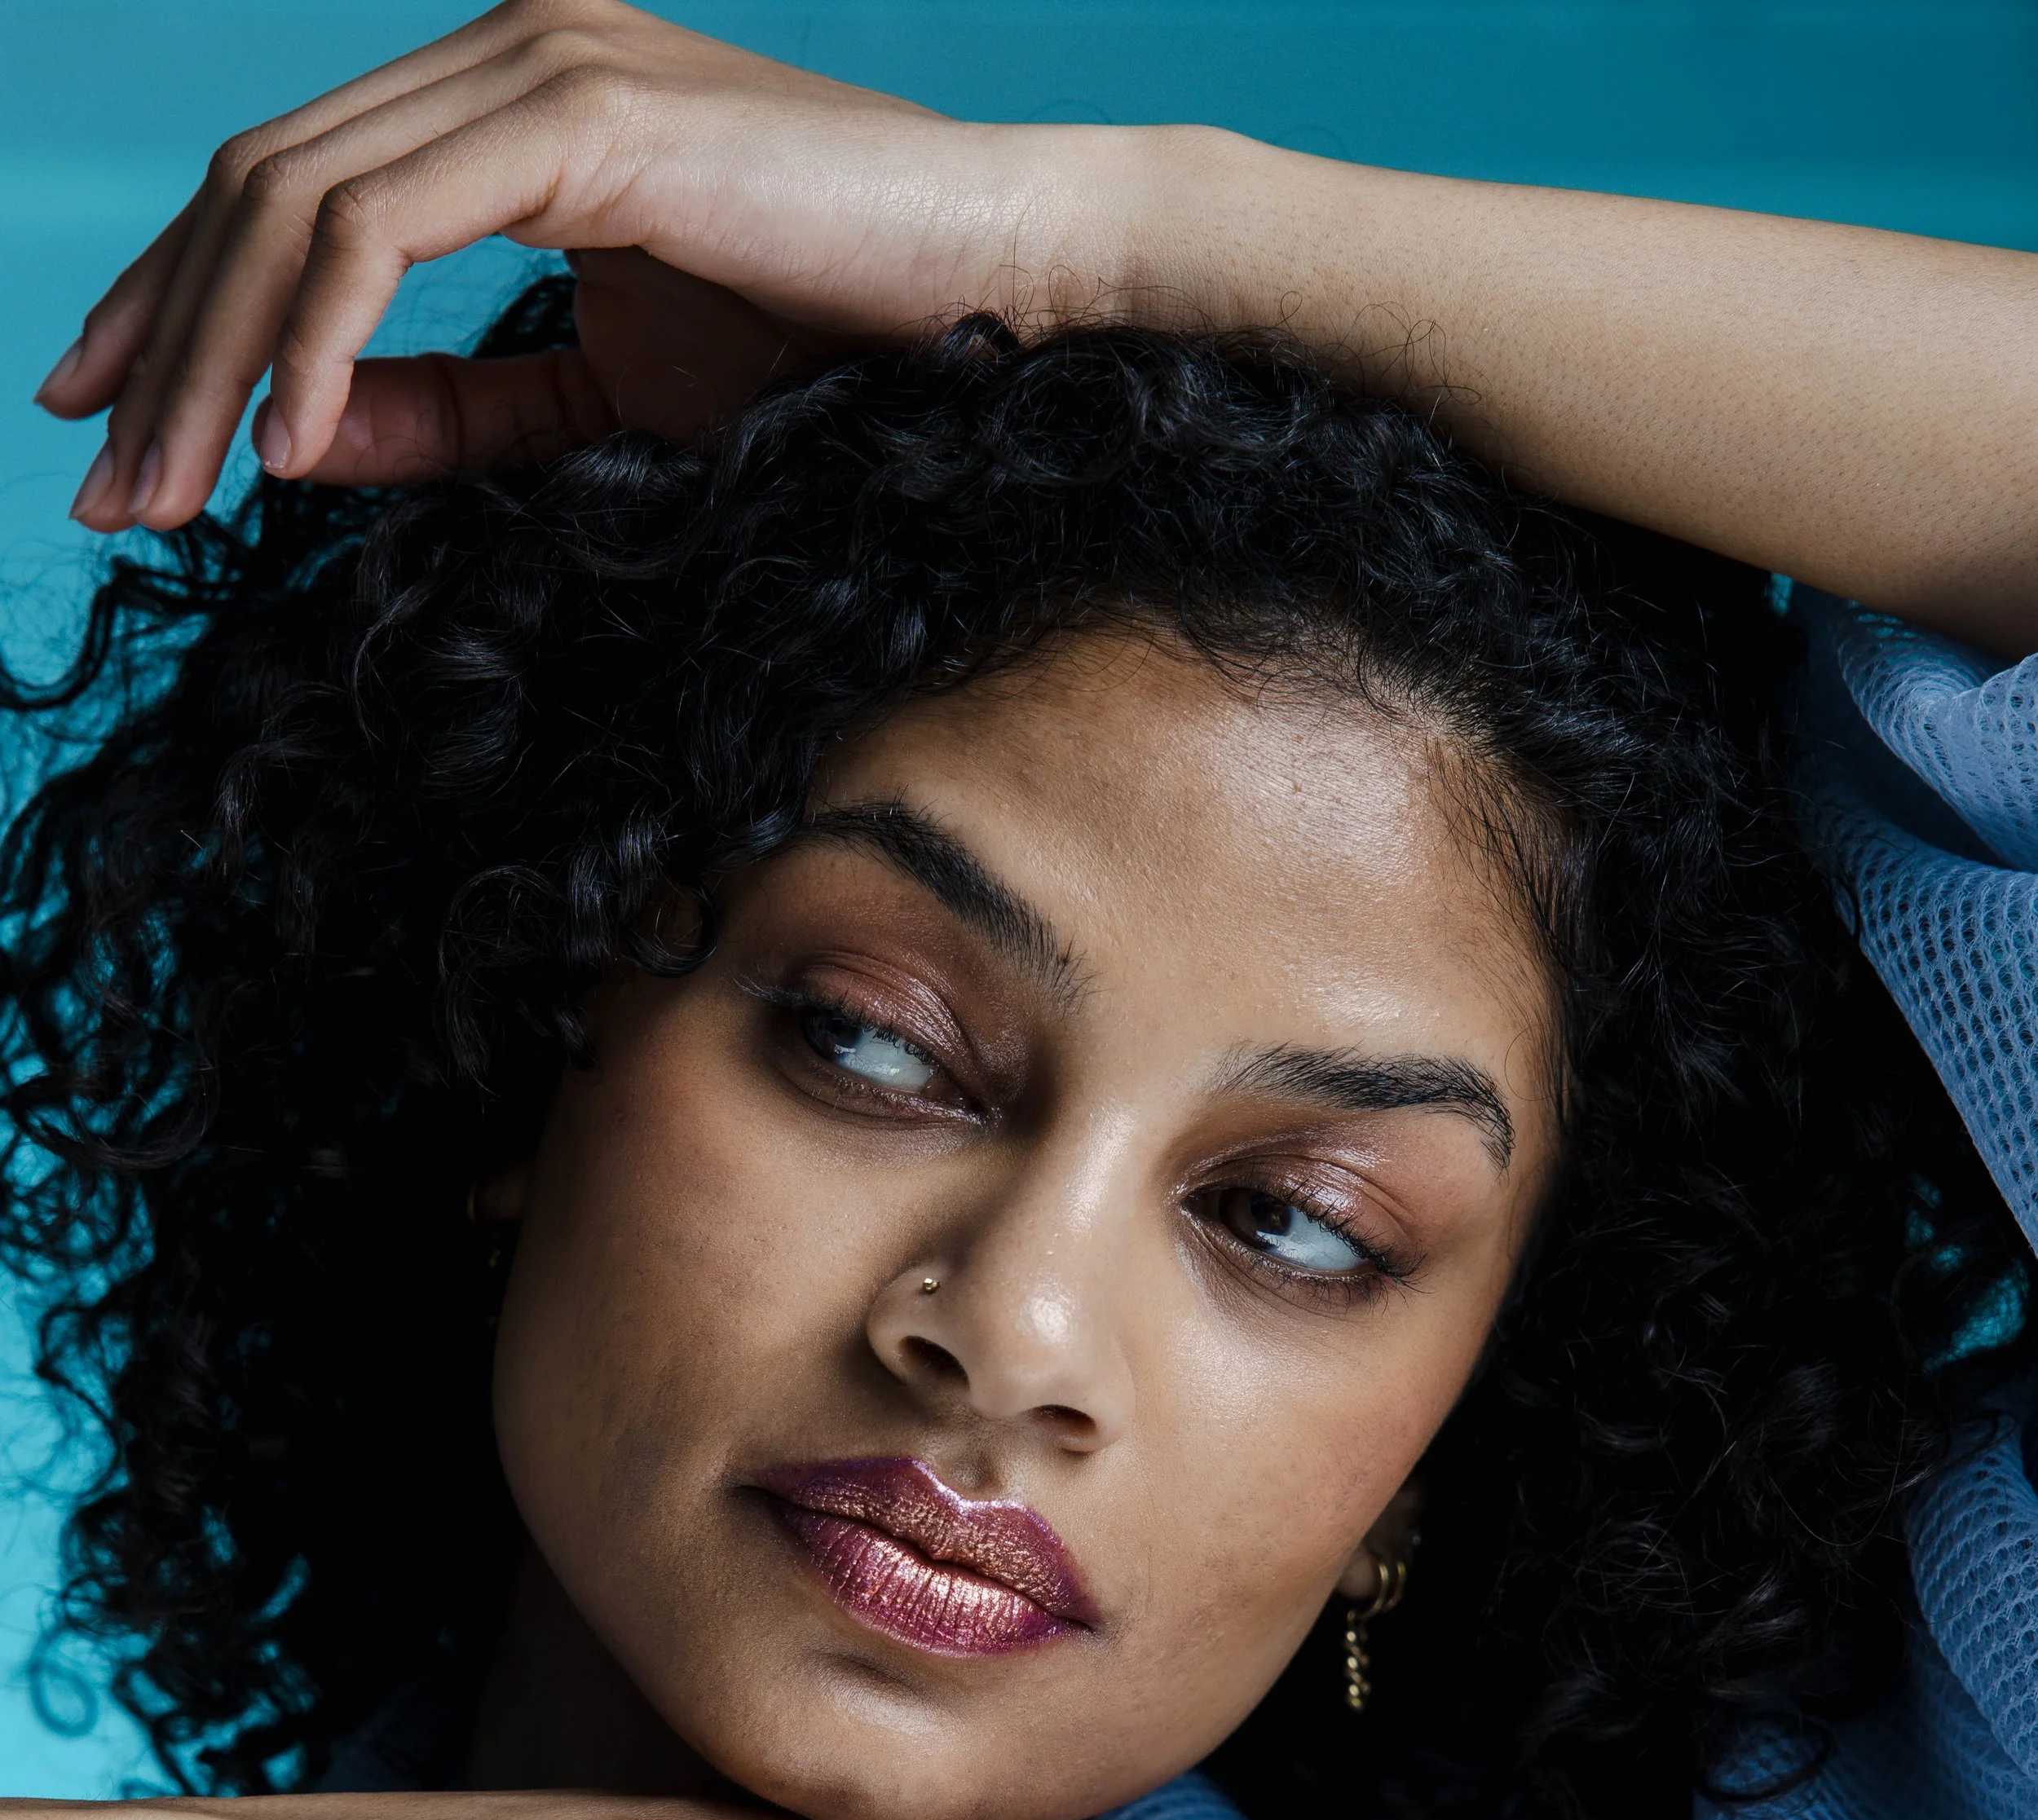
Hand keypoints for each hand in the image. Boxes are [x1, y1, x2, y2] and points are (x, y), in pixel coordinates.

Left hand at [41, 0, 1186, 531]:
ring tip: (161, 495)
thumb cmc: (834, 344)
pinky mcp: (575, 116)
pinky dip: (315, 343)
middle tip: (99, 490)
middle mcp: (500, 52)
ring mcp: (533, 65)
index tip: (110, 425)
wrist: (1003, 289)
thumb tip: (296, 438)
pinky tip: (279, 443)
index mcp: (503, 102)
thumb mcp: (602, 398)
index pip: (288, 193)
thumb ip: (454, 407)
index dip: (177, 309)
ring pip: (292, 205)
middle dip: (158, 348)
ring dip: (207, 361)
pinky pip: (380, 232)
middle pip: (256, 189)